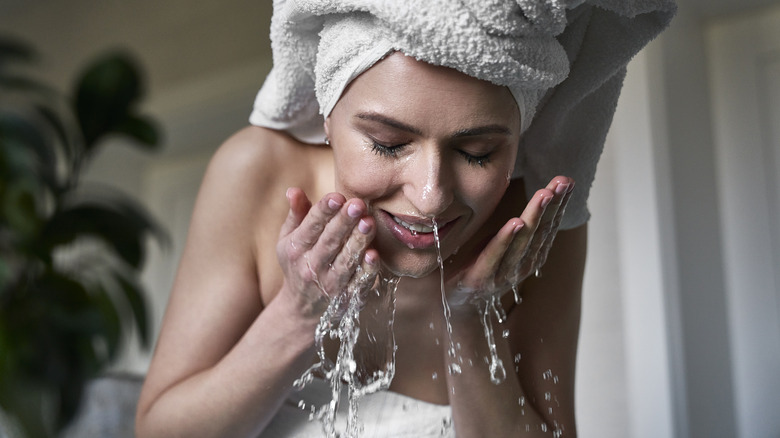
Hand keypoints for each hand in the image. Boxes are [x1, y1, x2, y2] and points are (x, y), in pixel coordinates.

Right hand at [276, 188, 379, 318]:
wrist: (301, 308)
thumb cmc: (298, 263)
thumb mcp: (289, 239)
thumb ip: (296, 214)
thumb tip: (293, 190)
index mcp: (296, 248)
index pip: (311, 226)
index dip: (324, 211)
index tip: (336, 196)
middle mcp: (311, 267)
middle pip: (329, 242)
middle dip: (343, 222)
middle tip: (358, 204)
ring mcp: (329, 284)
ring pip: (345, 261)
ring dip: (357, 242)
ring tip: (368, 223)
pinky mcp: (346, 297)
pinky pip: (358, 283)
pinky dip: (366, 270)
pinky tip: (374, 255)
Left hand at [447, 176, 573, 307]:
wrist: (453, 303)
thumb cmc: (479, 266)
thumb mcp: (502, 243)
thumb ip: (519, 228)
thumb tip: (534, 196)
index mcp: (529, 256)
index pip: (548, 226)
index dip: (559, 205)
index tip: (567, 181)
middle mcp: (521, 265)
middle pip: (540, 231)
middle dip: (553, 205)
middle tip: (562, 183)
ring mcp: (502, 274)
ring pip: (522, 241)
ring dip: (534, 216)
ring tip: (544, 195)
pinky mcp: (480, 278)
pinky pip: (494, 256)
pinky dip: (506, 239)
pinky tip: (516, 222)